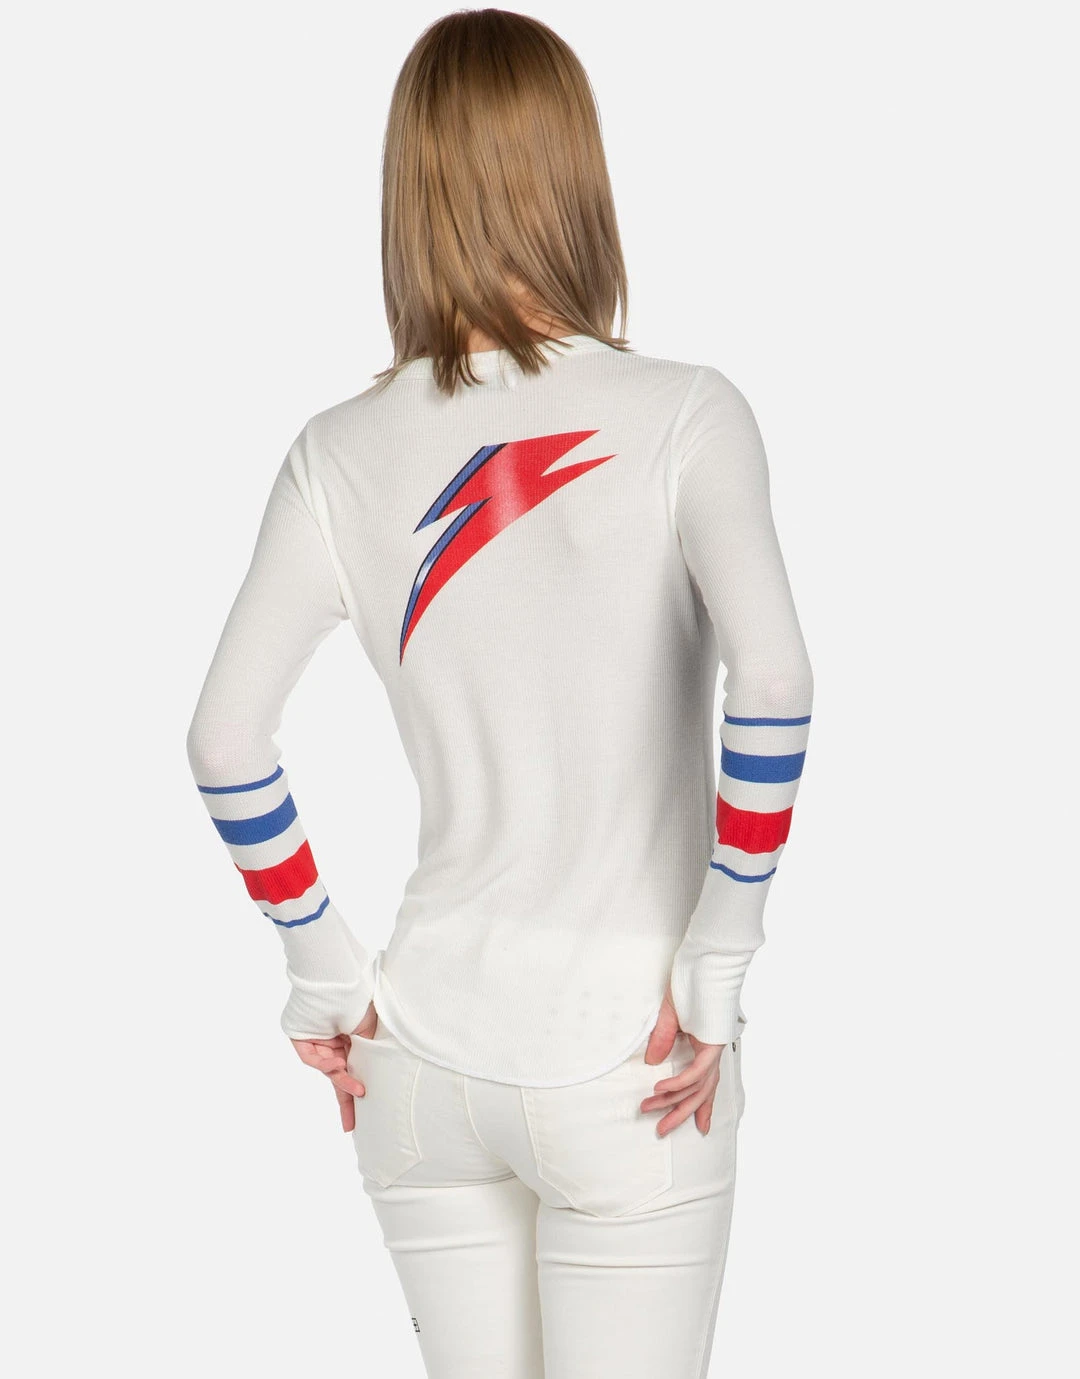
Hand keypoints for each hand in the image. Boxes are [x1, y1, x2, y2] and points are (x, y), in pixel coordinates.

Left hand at [289, 1000, 378, 1132]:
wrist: (339, 981)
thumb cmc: (358, 1000)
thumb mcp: (370, 1031)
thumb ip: (368, 1055)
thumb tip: (372, 1077)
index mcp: (349, 1037)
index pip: (352, 1067)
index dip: (354, 1090)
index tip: (359, 1117)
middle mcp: (332, 1040)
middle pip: (337, 1075)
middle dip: (345, 1099)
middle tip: (351, 1123)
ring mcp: (316, 1039)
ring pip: (327, 1068)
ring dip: (341, 1079)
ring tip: (357, 1088)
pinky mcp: (300, 1037)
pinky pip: (311, 1057)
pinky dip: (324, 1064)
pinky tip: (337, 1065)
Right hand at [640, 984, 724, 1135]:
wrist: (707, 963)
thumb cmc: (692, 982)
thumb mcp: (671, 1015)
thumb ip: (663, 1039)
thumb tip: (652, 1062)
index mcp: (707, 1045)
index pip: (704, 1082)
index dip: (701, 1105)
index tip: (699, 1127)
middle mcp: (714, 1051)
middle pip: (700, 1092)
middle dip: (680, 1113)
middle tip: (662, 1129)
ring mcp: (715, 1049)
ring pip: (697, 1087)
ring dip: (672, 1101)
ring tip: (651, 1108)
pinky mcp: (712, 1044)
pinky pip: (695, 1072)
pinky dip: (678, 1082)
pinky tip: (661, 1088)